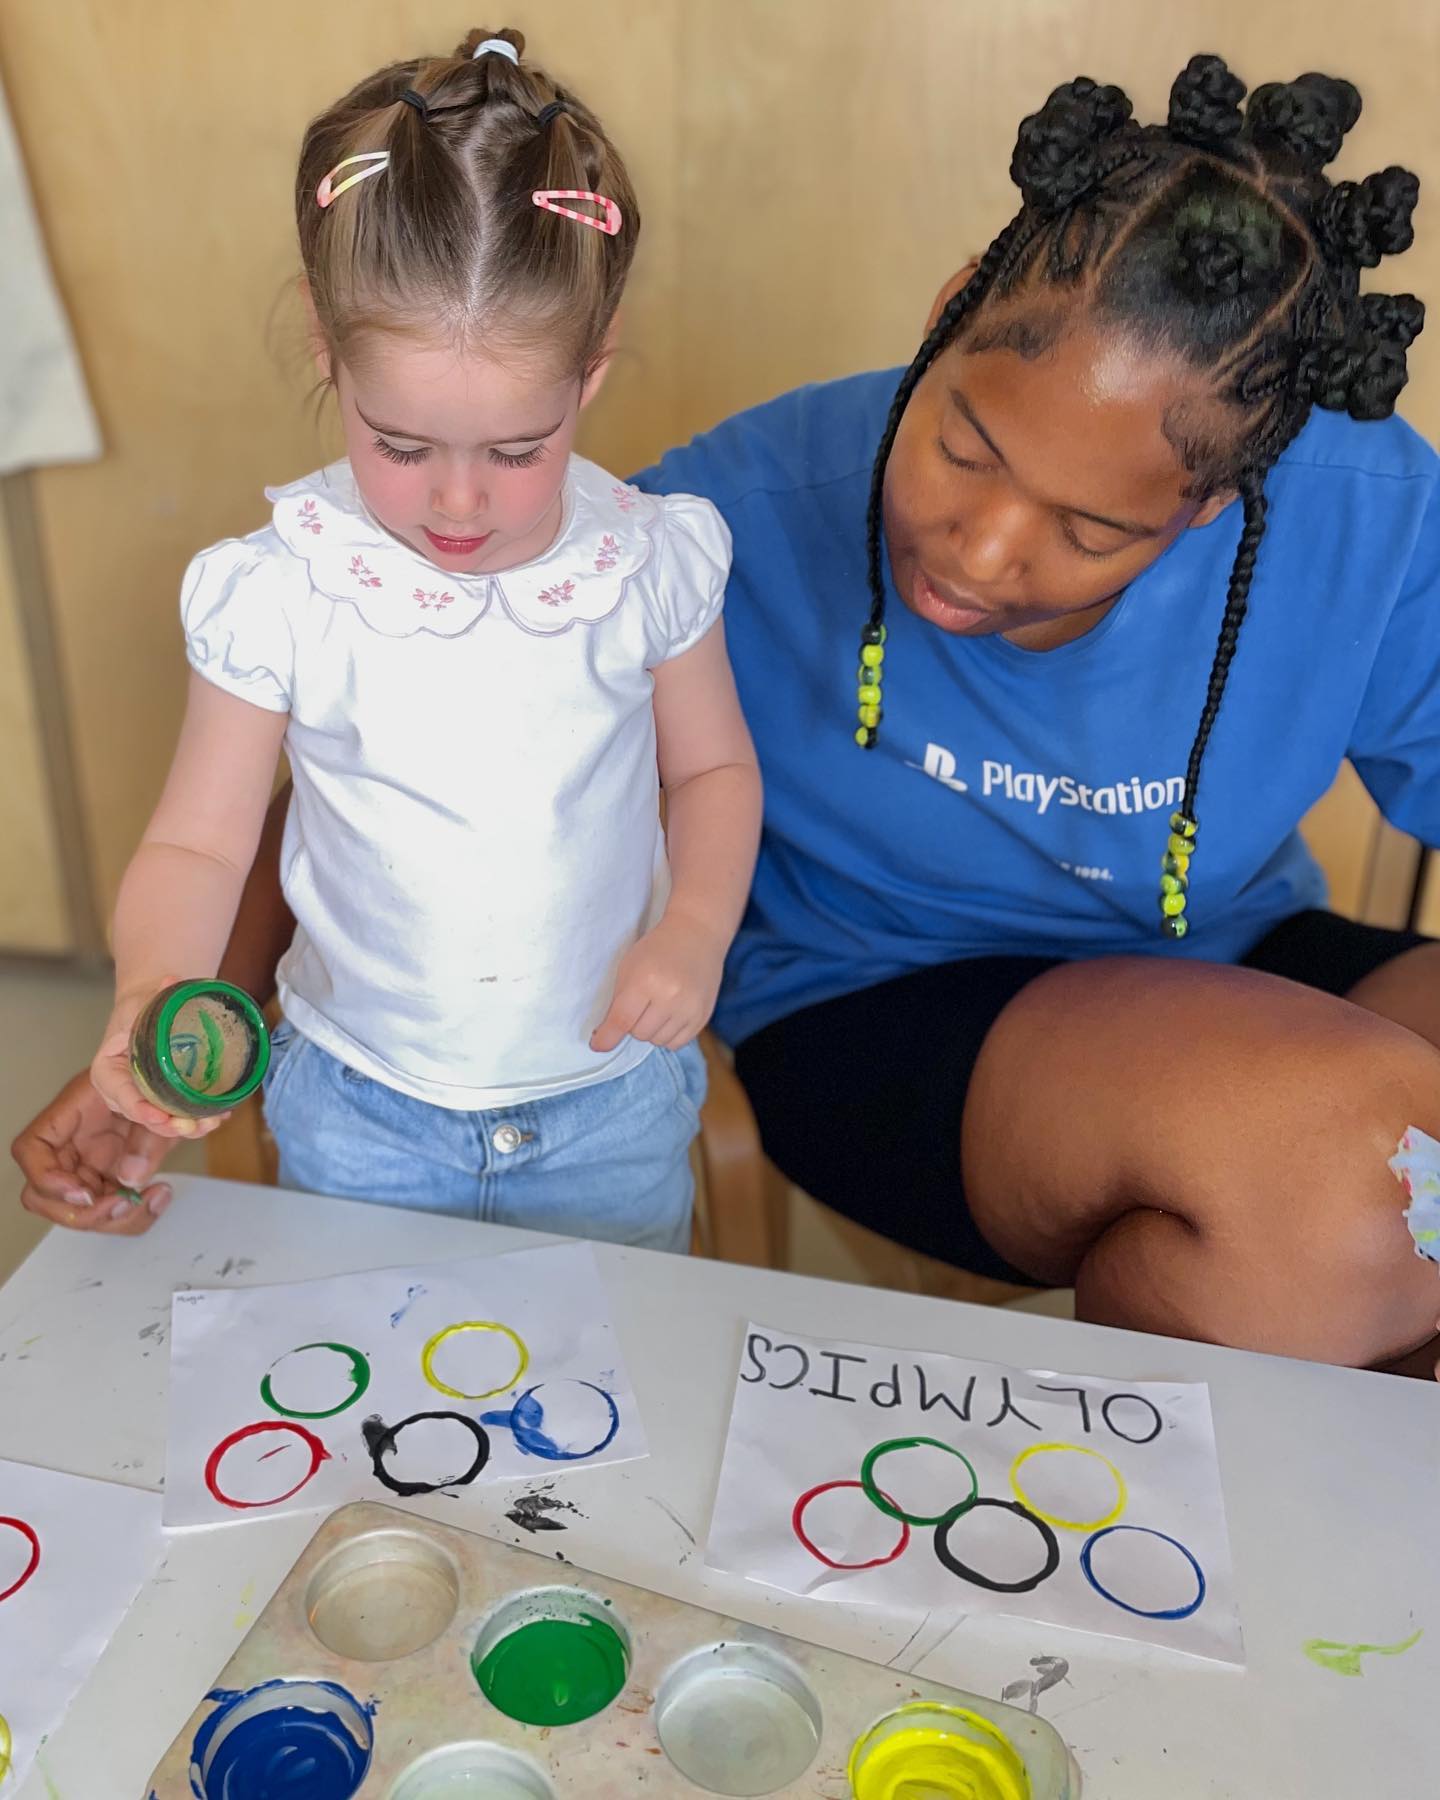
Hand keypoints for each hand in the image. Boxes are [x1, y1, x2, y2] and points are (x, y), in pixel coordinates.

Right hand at [11, 1072, 174, 1233]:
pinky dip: (133, 1214)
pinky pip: (110, 1212)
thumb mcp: (156, 1100)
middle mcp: (70, 1147)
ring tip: (154, 1197)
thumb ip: (147, 1136)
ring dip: (114, 1219)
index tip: (85, 1191)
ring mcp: (88, 1168)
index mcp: (68, 1116)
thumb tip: (132, 1179)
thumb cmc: (154, 1082)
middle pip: (44, 1196)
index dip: (47, 1178)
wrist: (172, 1086)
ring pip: (78, 1213)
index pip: (30, 1149)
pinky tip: (159, 1195)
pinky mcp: (110, 1181)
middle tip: (124, 1202)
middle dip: (83, 1212)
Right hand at [91, 989, 226, 1139]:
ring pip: (165, 1122)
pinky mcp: (165, 1099)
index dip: (140, 1110)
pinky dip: (199, 1118)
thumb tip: (171, 980)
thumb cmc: (141, 1004)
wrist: (154, 1007)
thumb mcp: (141, 1000)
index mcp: (108, 1070)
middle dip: (171, 1127)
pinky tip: (221, 1115)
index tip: (161, 1117)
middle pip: (145, 1116)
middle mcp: (123, 1091)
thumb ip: (154, 995)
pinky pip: (179, 1114)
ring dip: (190, 1128)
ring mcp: (144, 1098)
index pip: (121, 1096)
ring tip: (214, 1121)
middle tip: (197, 1125)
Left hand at [590, 914, 725, 1052]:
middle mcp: (670, 997)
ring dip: (651, 1030)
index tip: (598, 1044)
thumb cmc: (657, 949)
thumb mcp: (629, 967)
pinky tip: (669, 1016)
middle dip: (633, 1024)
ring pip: (658, 1041)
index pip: (622, 1021)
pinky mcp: (703, 1016)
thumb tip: (606, 1037)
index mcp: (646, 981)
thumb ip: (618, 1001)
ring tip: (656, 1008)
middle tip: (639, 1005)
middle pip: (639, 1034)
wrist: (696, 935)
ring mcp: (690, 1008)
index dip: (607, 1037)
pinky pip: (677, 1043)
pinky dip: (668, 1035)